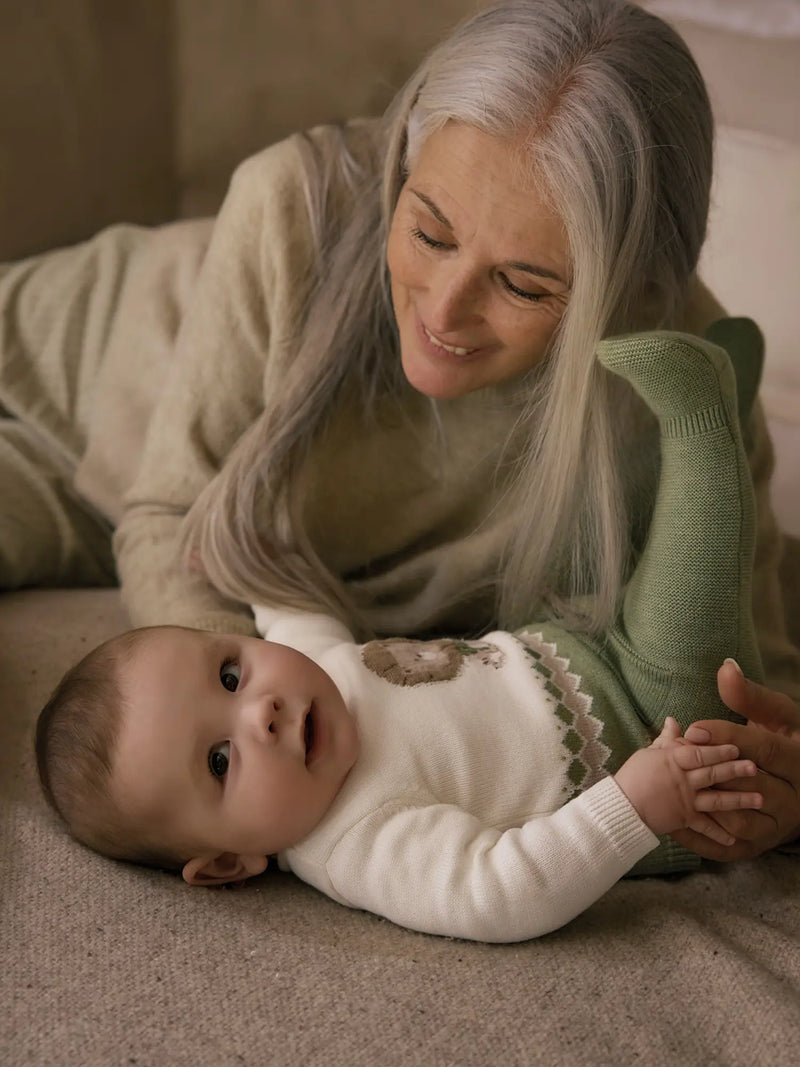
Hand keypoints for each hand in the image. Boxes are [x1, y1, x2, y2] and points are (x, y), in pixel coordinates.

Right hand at [614, 718, 761, 844]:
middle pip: (713, 773)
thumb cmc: (633, 776)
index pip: (699, 753)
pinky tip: (735, 838)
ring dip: (739, 799)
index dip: (718, 750)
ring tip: (759, 798)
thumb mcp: (648, 753)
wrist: (622, 806)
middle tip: (754, 767)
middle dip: (735, 770)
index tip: (736, 747)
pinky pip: (705, 826)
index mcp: (673, 760)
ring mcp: (685, 801)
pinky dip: (719, 833)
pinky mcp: (684, 819)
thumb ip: (666, 739)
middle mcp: (683, 780)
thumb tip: (674, 720)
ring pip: (716, 799)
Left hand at [670, 661, 799, 859]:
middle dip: (712, 772)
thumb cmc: (783, 742)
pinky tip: (672, 821)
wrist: (796, 785)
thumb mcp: (775, 717)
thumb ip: (750, 697)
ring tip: (672, 788)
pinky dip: (699, 836)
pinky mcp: (758, 846)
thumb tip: (726, 668)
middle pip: (751, 786)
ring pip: (739, 821)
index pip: (765, 749)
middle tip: (676, 760)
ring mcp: (776, 827)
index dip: (728, 738)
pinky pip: (727, 846)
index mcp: (799, 761)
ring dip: (704, 806)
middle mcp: (793, 799)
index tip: (694, 729)